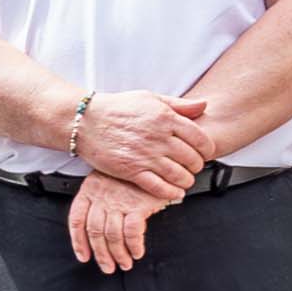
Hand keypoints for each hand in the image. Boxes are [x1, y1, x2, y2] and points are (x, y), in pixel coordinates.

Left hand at [67, 172, 158, 274]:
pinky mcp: (137, 204)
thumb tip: (99, 229)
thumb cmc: (133, 172)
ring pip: (111, 235)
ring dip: (118, 254)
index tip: (84, 256)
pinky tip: (137, 252)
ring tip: (125, 263)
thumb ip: (101, 200)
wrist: (156, 158)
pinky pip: (131, 232)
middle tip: (109, 267)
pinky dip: (133, 246)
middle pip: (95, 232)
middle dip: (101, 254)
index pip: (77, 220)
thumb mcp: (109, 180)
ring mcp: (118, 201)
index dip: (78, 242)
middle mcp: (101, 196)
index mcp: (90, 190)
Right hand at [75, 84, 206, 199]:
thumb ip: (179, 104)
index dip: (206, 149)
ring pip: (179, 175)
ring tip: (184, 180)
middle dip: (196, 166)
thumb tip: (204, 105)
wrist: (85, 121)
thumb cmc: (116, 108)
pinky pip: (159, 187)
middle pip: (192, 159)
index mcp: (166, 117)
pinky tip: (174, 192)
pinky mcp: (131, 171)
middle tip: (192, 167)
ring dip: (186, 181)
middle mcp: (158, 137)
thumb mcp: (149, 98)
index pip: (200, 138)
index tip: (205, 153)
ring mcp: (145, 156)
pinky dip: (171, 192)